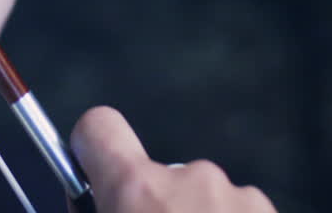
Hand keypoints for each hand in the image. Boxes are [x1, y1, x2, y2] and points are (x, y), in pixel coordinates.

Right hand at [71, 107, 276, 212]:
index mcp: (138, 191)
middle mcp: (193, 181)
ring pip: (205, 200)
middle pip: (159, 177)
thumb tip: (100, 201)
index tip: (91, 169)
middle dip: (156, 208)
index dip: (90, 147)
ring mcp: (241, 198)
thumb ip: (98, 207)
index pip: (99, 127)